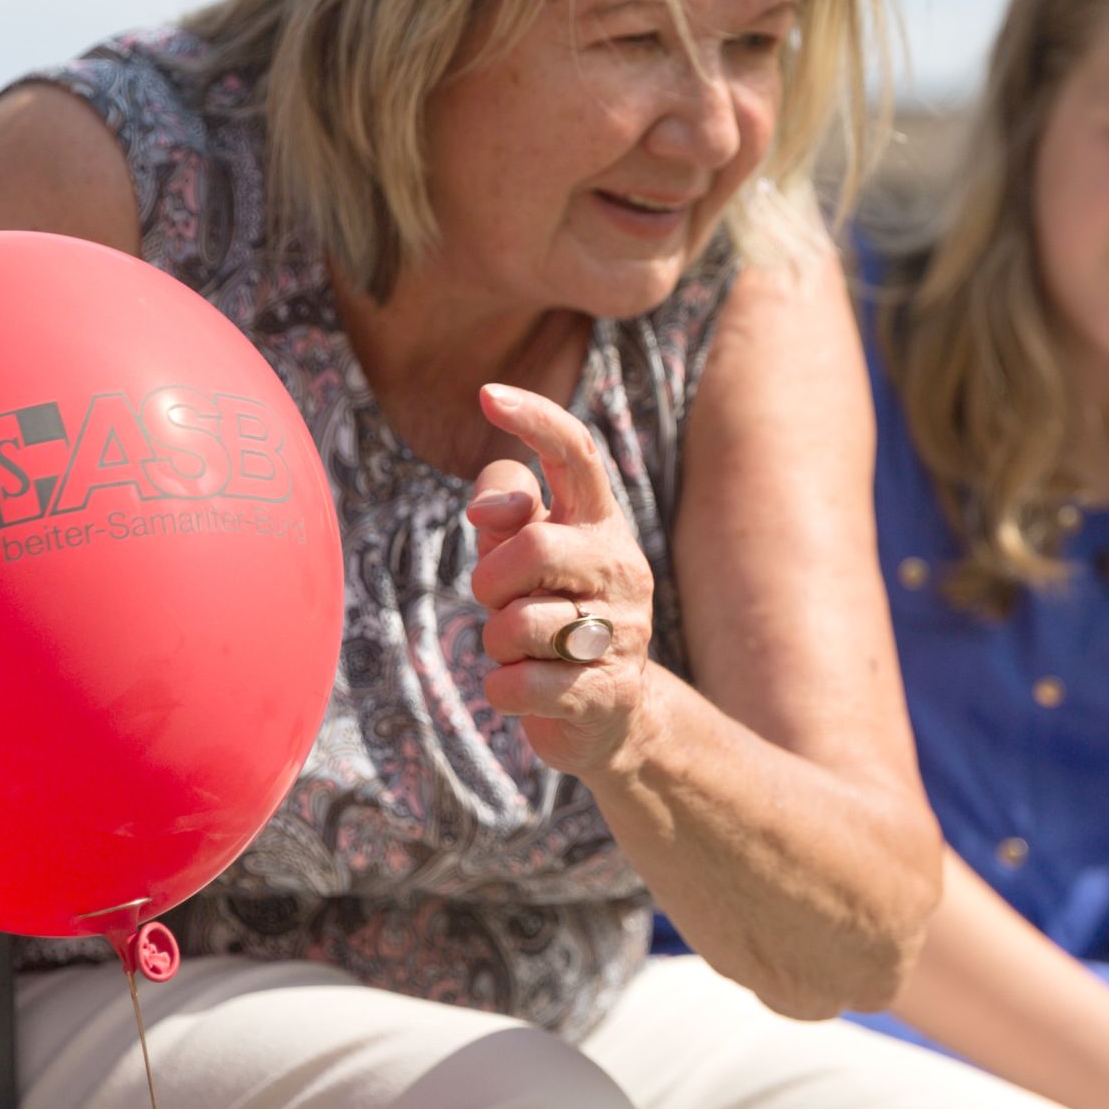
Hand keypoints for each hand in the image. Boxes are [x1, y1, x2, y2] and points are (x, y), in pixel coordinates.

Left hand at [467, 386, 657, 777]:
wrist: (610, 715)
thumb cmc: (551, 616)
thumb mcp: (522, 553)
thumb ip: (505, 508)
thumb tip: (486, 506)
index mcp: (600, 524)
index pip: (577, 455)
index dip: (534, 419)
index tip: (487, 393)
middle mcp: (621, 568)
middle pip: (535, 547)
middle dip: (491, 580)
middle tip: (496, 601)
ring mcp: (621, 632)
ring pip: (521, 624)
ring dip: (496, 642)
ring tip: (519, 650)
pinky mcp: (604, 693)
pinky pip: (521, 685)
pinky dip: (502, 690)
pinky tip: (522, 688)